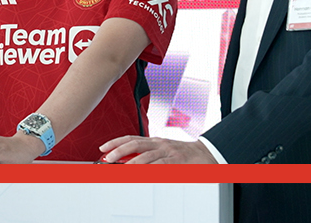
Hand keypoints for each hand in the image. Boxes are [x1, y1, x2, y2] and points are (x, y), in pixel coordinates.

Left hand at [98, 136, 216, 163]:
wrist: (208, 154)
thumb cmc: (184, 155)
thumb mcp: (164, 152)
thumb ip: (149, 156)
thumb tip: (129, 163)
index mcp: (155, 141)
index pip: (131, 138)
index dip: (115, 142)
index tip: (103, 148)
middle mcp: (160, 143)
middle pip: (135, 143)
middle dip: (118, 150)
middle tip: (107, 158)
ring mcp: (168, 151)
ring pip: (146, 154)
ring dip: (131, 161)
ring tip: (120, 168)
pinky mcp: (176, 160)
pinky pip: (160, 164)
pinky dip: (149, 168)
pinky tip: (140, 173)